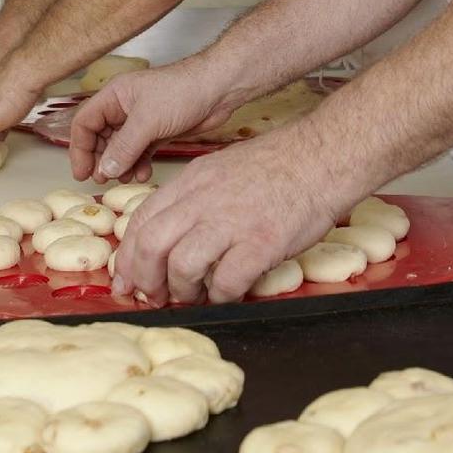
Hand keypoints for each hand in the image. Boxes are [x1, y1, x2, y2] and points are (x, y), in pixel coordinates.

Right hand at [68, 58, 241, 183]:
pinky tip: (142, 174)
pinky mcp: (158, 132)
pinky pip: (140, 152)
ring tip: (124, 179)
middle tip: (103, 180)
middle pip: (100, 138)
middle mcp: (124, 108)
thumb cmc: (183, 91)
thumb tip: (105, 169)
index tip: (82, 171)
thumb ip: (124, 147)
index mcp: (114, 96)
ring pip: (121, 148)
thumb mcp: (148, 120)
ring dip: (120, 165)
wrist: (218, 90)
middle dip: (101, 160)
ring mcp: (142, 121)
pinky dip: (139, 164)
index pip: (85, 123)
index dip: (80, 148)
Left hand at [112, 132, 342, 306]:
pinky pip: (227, 281)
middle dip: (144, 279)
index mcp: (193, 181)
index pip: (141, 220)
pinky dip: (221, 296)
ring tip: (191, 297)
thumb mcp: (224, 169)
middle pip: (151, 245)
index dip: (128, 256)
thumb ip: (197, 199)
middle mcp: (205, 200)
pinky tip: (227, 295)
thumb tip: (178, 235)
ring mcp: (232, 221)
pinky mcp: (261, 243)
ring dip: (181, 290)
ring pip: (181, 265)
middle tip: (152, 297)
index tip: (127, 279)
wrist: (325, 155)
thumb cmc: (282, 165)